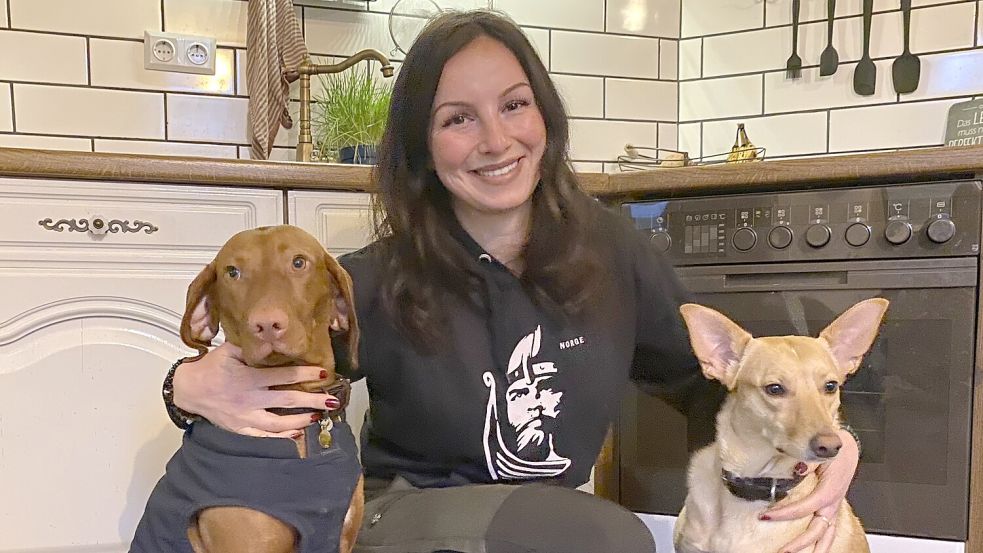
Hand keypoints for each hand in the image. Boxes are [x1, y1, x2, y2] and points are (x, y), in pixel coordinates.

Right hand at [172, 342, 335, 437]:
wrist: (189, 390)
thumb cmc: (212, 367)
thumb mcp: (229, 350)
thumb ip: (251, 347)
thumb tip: (273, 339)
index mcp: (249, 378)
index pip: (284, 376)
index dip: (306, 374)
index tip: (325, 373)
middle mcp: (250, 399)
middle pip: (287, 400)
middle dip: (313, 400)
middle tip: (333, 400)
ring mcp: (246, 417)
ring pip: (278, 422)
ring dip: (301, 420)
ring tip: (318, 416)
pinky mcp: (241, 429)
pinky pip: (264, 435)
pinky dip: (281, 436)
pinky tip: (298, 433)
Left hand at [762, 428, 859, 552]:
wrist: (846, 447)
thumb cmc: (834, 450)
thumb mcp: (822, 453)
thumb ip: (808, 462)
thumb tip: (797, 469)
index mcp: (828, 492)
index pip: (804, 509)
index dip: (784, 514)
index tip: (765, 515)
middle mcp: (832, 504)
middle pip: (816, 531)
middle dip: (799, 544)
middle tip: (781, 551)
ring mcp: (833, 508)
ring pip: (826, 536)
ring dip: (813, 549)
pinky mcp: (832, 507)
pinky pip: (829, 530)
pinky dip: (822, 543)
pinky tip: (813, 549)